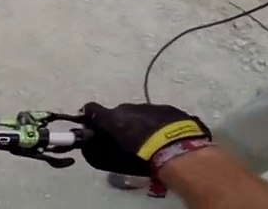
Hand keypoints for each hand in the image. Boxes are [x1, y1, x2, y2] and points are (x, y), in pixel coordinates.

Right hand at [79, 102, 210, 176]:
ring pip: (139, 113)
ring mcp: (151, 106)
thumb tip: (87, 145)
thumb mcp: (116, 160)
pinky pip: (157, 114)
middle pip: (119, 113)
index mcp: (113, 118)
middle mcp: (129, 108)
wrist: (180, 152)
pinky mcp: (170, 109)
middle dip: (120, 124)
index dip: (90, 116)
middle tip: (128, 140)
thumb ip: (99, 149)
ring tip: (149, 140)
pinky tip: (164, 136)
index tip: (92, 124)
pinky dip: (157, 123)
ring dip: (140, 123)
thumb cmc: (143, 158)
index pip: (91, 109)